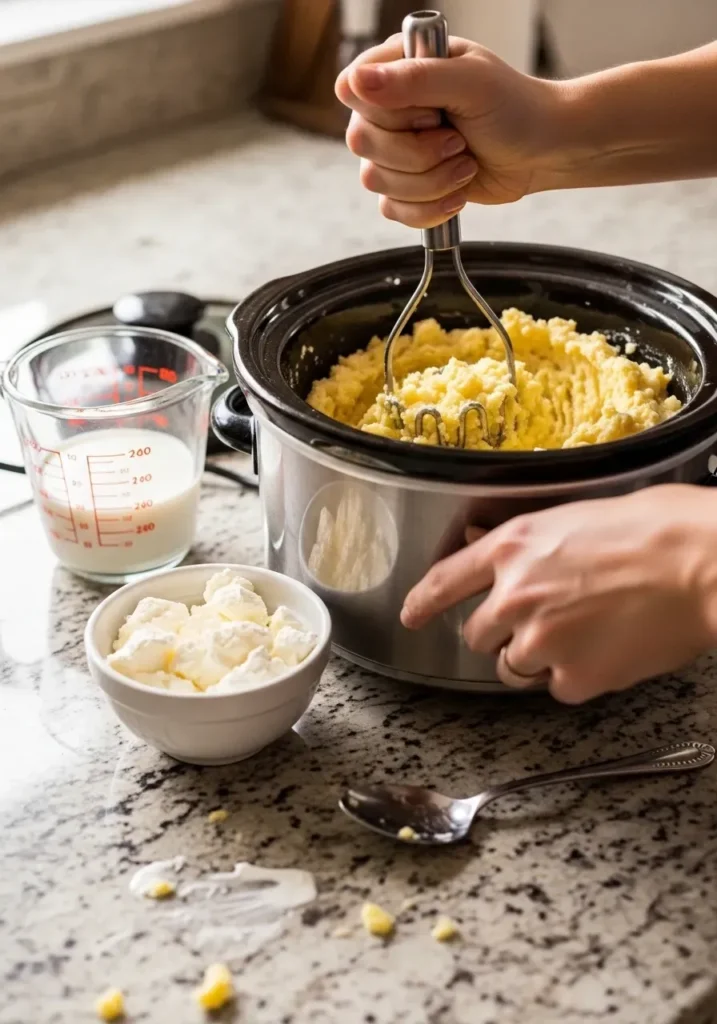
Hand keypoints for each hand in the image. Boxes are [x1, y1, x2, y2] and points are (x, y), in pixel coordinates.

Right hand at [335, 34, 563, 226]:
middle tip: (458, 140)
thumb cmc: (515, 107)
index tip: (432, 112)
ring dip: (430, 182)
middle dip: (417, 152)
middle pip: (361, 141)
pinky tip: (459, 192)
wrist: (542, 151)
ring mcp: (396, 150)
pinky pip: (391, 210)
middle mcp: (390, 108)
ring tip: (465, 163)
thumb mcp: (470, 83)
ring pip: (376, 180)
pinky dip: (429, 209)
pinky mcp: (407, 187)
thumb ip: (414, 80)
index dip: (387, 111)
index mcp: (399, 68)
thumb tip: (357, 82)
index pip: (351, 88)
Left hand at [401, 486, 716, 702]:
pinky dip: (578, 678)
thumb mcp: (572, 516)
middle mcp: (515, 595)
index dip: (423, 601)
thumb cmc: (652, 528)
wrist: (701, 562)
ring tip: (583, 635)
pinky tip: (609, 650)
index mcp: (512, 547)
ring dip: (536, 658)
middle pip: (478, 635)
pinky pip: (558, 689)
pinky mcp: (574, 678)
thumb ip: (524, 541)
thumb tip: (485, 543)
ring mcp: (541, 640)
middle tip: (547, 620)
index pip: (446, 579)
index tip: (411, 614)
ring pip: (513, 667)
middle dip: (504, 632)